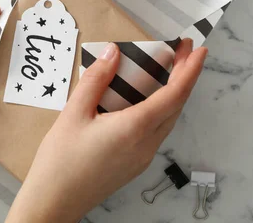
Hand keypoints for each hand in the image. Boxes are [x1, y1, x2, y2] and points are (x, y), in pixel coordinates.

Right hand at [6, 39, 206, 222]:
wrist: (54, 203)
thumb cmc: (60, 161)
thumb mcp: (73, 113)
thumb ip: (96, 79)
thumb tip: (113, 52)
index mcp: (135, 128)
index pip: (174, 94)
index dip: (190, 70)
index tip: (199, 49)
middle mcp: (146, 144)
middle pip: (176, 106)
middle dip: (185, 76)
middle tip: (183, 51)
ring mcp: (143, 157)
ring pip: (168, 120)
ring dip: (174, 93)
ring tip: (170, 70)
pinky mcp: (135, 164)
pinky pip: (156, 131)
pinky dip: (161, 109)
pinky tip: (149, 99)